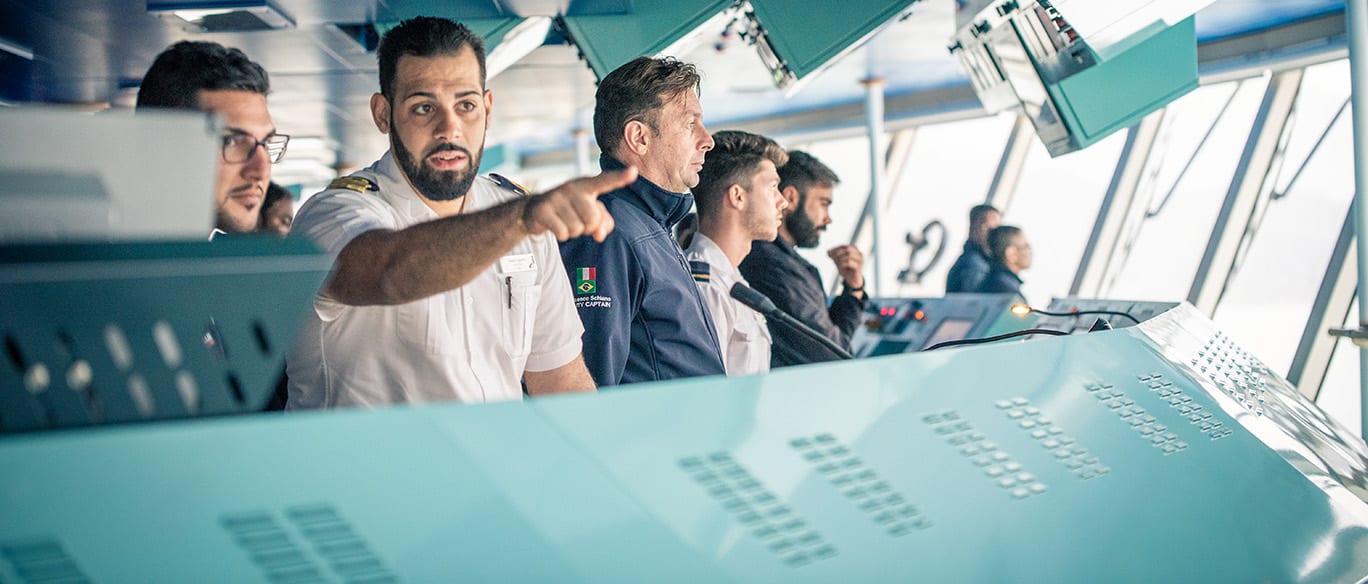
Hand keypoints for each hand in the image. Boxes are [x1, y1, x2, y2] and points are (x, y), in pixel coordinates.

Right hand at [522, 167, 636, 241]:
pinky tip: (554, 225)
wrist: (534, 210)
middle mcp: (572, 187)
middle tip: (575, 218)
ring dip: (572, 231)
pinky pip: (563, 233)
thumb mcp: (589, 214)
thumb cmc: (570, 210)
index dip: (620, 178)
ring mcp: (556, 197)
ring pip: (577, 229)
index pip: (606, 182)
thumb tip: (600, 234)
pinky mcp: (543, 209)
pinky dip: (561, 235)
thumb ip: (603, 223)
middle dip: (586, 227)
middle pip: (593, 220)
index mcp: (586, 185)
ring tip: (564, 220)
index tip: (634, 171)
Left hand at [827, 244, 864, 288]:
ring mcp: (860, 260)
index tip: (828, 253)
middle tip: (832, 258)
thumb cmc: (846, 269)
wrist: (852, 280)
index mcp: (854, 250)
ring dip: (840, 258)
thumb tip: (828, 252)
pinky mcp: (859, 267)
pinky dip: (842, 264)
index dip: (835, 249)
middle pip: (847, 249)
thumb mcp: (839, 262)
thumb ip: (834, 257)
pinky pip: (849, 262)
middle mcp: (858, 253)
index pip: (843, 246)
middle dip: (838, 252)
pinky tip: (840, 267)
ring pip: (849, 255)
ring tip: (837, 263)